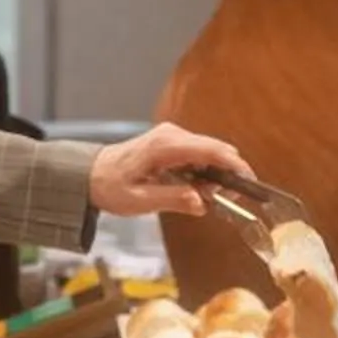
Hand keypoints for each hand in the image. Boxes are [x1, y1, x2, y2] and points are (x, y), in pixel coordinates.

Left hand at [88, 122, 256, 221]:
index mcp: (164, 146)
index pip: (210, 150)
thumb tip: (201, 202)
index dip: (234, 165)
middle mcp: (171, 135)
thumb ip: (172, 200)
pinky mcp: (172, 142)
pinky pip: (199, 154)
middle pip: (215, 149)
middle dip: (226, 175)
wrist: (89, 174)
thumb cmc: (110, 186)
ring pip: (209, 152)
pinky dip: (204, 171)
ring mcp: (172, 136)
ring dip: (214, 175)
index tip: (249, 182)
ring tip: (201, 197)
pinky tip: (194, 188)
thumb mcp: (138, 201)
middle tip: (221, 200)